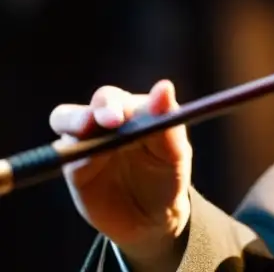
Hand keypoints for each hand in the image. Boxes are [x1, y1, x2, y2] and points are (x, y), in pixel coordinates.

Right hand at [49, 81, 191, 269]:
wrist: (152, 219)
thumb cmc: (168, 177)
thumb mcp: (175, 154)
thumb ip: (168, 123)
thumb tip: (164, 87)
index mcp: (138, 111)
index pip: (129, 97)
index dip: (131, 100)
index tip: (138, 108)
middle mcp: (110, 121)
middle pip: (100, 100)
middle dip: (103, 106)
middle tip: (112, 120)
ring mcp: (88, 142)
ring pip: (67, 118)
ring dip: (76, 119)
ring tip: (87, 127)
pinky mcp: (73, 168)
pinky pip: (65, 156)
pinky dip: (72, 154)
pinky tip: (85, 163)